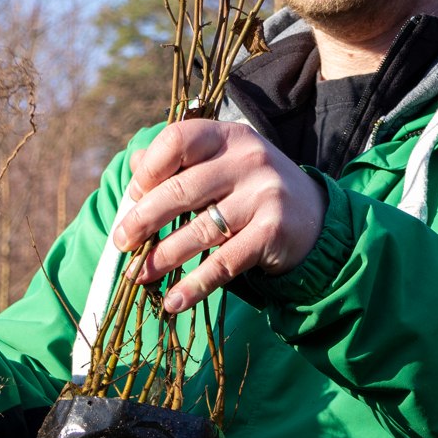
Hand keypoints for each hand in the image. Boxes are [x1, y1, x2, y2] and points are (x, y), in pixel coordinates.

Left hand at [112, 121, 324, 313]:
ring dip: (162, 258)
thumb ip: (181, 163)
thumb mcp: (222, 165)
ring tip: (138, 276)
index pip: (177, 140)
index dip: (148, 169)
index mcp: (228, 136)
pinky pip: (224, 263)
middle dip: (143, 220)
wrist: (315, 219)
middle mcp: (248, 159)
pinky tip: (174, 301)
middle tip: (122, 242)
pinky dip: (195, 285)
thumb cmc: (251, 191)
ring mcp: (264, 195)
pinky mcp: (273, 233)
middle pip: (181, 190)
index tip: (133, 197)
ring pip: (199, 230)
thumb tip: (133, 167)